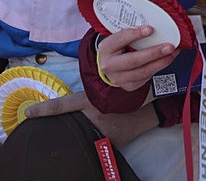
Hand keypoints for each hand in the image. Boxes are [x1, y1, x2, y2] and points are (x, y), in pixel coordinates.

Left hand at [25, 90, 157, 146]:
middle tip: (58, 125)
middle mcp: (92, 115)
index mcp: (89, 101)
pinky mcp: (107, 142)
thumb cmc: (124, 97)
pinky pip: (92, 142)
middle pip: (68, 121)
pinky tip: (96, 139)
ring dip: (78, 133)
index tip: (28, 113)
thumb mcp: (106, 94)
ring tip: (83, 130)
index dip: (44, 109)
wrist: (145, 111)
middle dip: (61, 125)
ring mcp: (99, 129)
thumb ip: (90, 101)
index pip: (62, 105)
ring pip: (79, 133)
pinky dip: (90, 141)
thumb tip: (75, 108)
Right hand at [97, 26, 179, 91]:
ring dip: (161, 62)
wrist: (109, 65)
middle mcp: (110, 65)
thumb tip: (153, 26)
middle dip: (154, 53)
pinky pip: (146, 78)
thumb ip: (132, 31)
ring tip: (172, 53)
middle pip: (134, 60)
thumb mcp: (119, 37)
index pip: (121, 39)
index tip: (151, 29)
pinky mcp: (129, 86)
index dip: (136, 34)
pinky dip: (158, 68)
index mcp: (106, 48)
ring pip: (142, 72)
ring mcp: (118, 78)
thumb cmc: (117, 47)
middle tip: (169, 46)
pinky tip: (166, 60)